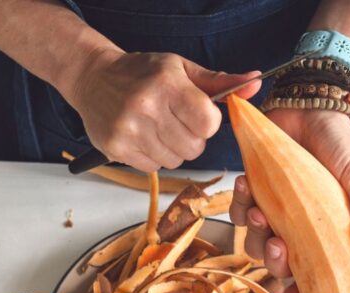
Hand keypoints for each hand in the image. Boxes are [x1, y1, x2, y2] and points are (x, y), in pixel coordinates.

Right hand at [70, 49, 260, 171]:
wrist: (93, 78)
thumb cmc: (141, 73)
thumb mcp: (181, 69)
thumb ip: (220, 82)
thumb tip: (256, 82)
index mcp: (167, 85)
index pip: (208, 122)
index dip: (208, 122)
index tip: (197, 113)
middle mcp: (146, 108)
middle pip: (194, 148)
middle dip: (192, 138)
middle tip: (176, 122)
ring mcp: (129, 130)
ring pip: (175, 161)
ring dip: (173, 149)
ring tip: (158, 128)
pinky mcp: (116, 148)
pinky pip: (153, 167)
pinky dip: (154, 156)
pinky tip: (144, 137)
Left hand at [229, 109, 349, 292]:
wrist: (310, 107)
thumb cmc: (335, 143)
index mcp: (324, 231)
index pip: (314, 272)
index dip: (304, 291)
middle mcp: (297, 227)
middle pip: (278, 263)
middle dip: (274, 259)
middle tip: (277, 241)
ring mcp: (273, 212)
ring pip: (253, 242)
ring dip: (253, 231)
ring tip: (258, 208)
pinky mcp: (254, 192)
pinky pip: (237, 211)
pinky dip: (238, 202)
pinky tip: (246, 184)